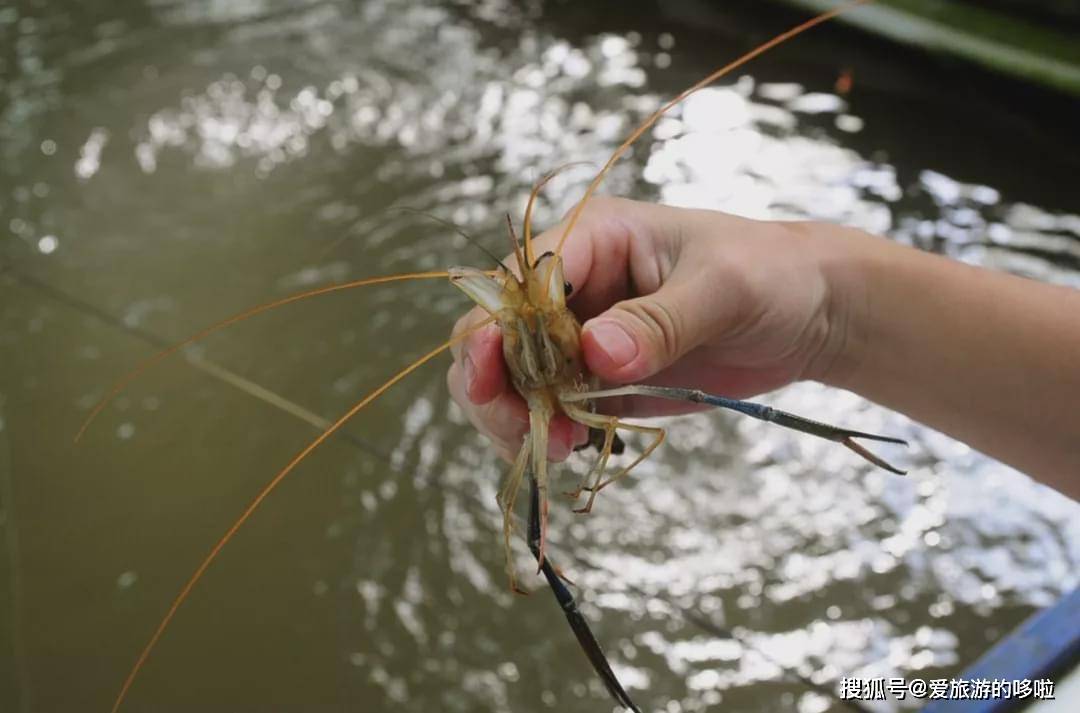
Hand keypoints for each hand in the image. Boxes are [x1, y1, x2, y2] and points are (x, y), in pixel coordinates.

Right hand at [447, 196, 862, 460]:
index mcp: (592, 240)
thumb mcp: (724, 287)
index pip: (517, 283)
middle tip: (527, 428)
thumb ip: (659, 319)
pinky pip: (547, 410)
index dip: (495, 329)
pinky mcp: (598, 382)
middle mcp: (572, 289)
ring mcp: (581, 338)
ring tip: (557, 447)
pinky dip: (542, 435)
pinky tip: (568, 450)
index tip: (497, 376)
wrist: (811, 313)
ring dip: (513, 417)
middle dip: (492, 384)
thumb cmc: (772, 274)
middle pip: (493, 335)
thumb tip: (596, 354)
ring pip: (509, 379)